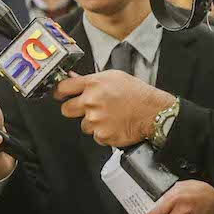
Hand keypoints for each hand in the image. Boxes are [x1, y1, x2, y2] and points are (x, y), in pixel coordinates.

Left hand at [53, 71, 174, 146]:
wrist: (154, 112)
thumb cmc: (136, 93)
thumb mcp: (113, 77)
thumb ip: (90, 79)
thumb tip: (72, 77)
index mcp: (92, 85)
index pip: (62, 88)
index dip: (59, 92)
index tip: (59, 95)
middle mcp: (90, 102)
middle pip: (66, 110)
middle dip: (74, 110)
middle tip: (87, 109)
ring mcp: (95, 120)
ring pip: (83, 125)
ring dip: (92, 123)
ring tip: (109, 117)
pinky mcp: (102, 135)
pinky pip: (95, 136)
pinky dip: (103, 133)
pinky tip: (114, 126)